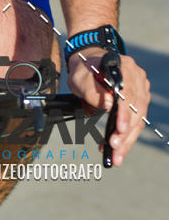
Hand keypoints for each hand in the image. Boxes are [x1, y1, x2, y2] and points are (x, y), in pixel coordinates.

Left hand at [67, 47, 149, 165]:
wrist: (89, 64)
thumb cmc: (84, 70)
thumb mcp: (79, 77)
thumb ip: (91, 89)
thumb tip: (108, 104)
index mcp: (124, 67)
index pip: (129, 93)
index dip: (125, 113)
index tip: (120, 129)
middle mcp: (137, 77)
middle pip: (137, 109)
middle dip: (126, 132)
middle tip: (115, 148)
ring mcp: (141, 88)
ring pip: (139, 118)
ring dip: (128, 139)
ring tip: (117, 155)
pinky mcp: (140, 99)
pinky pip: (137, 121)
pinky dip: (127, 136)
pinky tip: (118, 148)